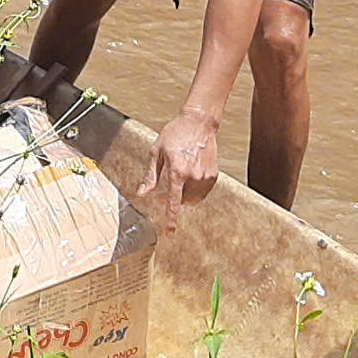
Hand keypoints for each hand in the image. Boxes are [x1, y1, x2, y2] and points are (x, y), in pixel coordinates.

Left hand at [140, 110, 219, 233]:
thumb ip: (150, 175)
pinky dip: (194, 190)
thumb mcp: (156, 151)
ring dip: (184, 196)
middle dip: (172, 199)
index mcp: (177, 171)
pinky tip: (189, 177)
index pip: (173, 203)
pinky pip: (202, 192)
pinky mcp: (214, 175)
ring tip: (178, 180)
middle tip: (164, 190)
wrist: (198, 123)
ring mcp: (205, 176)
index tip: (168, 234)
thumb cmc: (175, 134)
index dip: (170, 220)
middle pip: (182, 201)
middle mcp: (193, 176)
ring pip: (193, 199)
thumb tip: (142, 193)